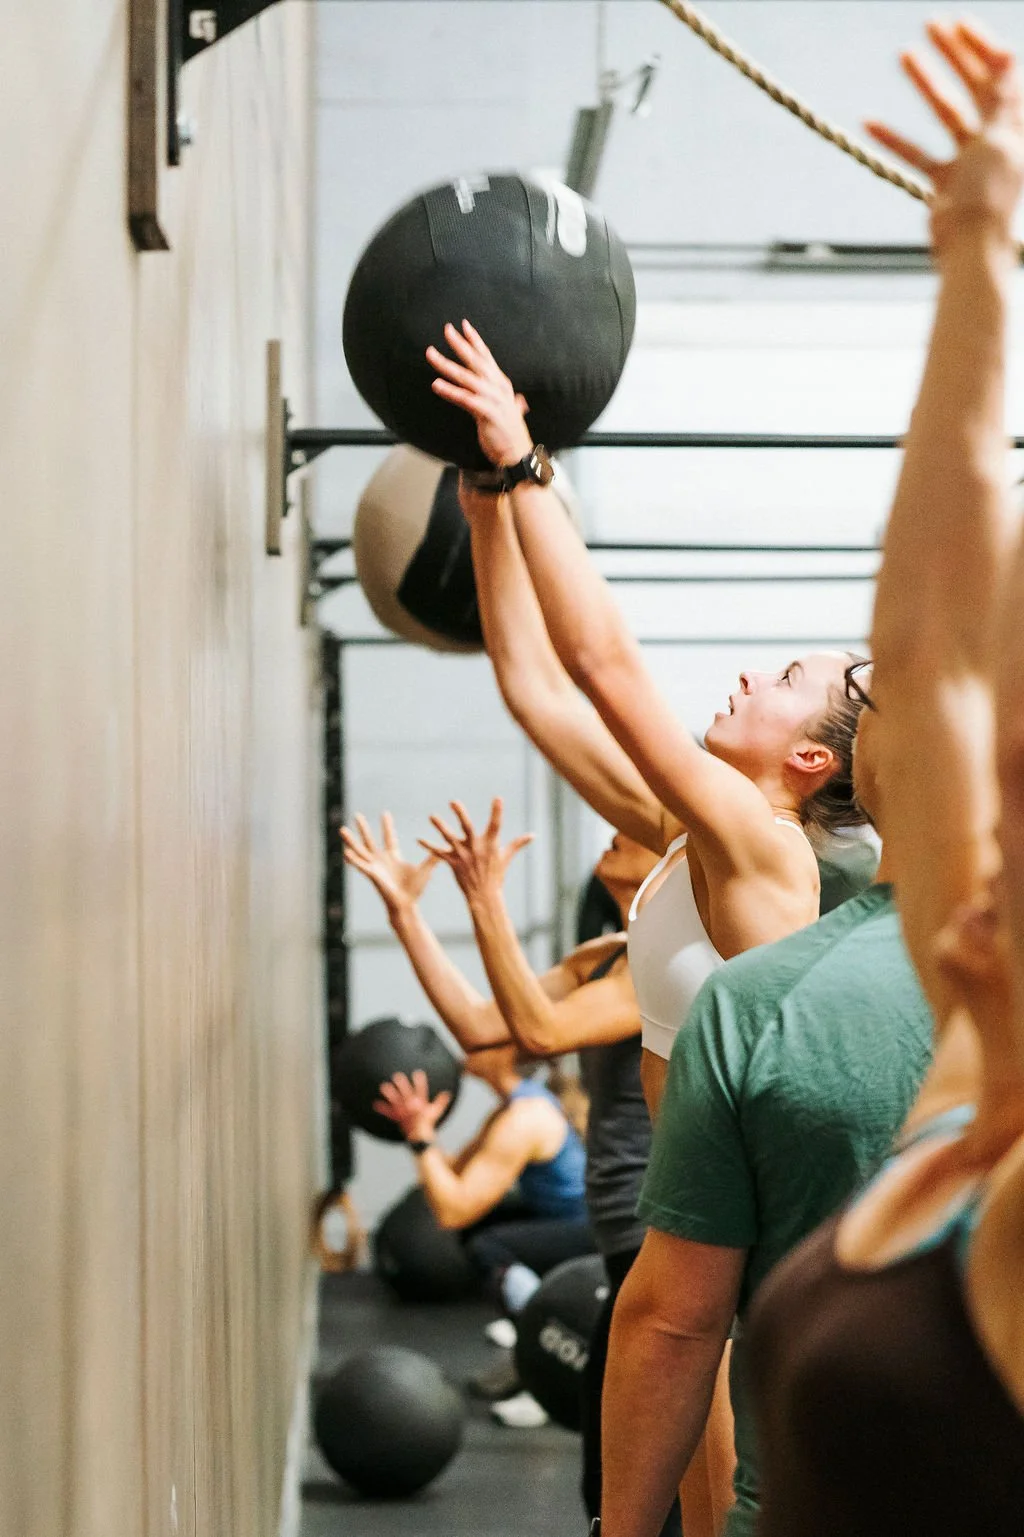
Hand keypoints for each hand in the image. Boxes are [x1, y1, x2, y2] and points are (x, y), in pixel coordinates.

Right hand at [341, 812, 438, 916]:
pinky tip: (345, 852)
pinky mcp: (372, 875)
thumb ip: (433, 858)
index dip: (387, 826)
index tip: (385, 813)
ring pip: (360, 850)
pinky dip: (354, 860)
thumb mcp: (426, 869)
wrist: (407, 905)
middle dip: (364, 828)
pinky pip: (361, 866)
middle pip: (370, 840)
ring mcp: (375, 867)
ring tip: (341, 829)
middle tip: (357, 814)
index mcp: (393, 857)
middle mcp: (381, 860)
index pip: (389, 838)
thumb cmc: (415, 890)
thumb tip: (446, 849)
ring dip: (351, 840)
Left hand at [372, 1069, 451, 1142]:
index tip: (418, 1072)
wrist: (420, 1136)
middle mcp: (412, 1107)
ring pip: (396, 1101)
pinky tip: (376, 1103)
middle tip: (397, 1076)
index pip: (421, 1090)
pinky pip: (389, 1113)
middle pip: (406, 1093)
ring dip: (389, 1094)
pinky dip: (383, 1108)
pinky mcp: (398, 1117)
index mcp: (421, 1104)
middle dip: (402, 1084)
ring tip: (383, 1086)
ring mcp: (404, 1112)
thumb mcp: (436, 1111)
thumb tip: (447, 1093)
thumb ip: (441, 1101)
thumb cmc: (428, 1123)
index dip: (420, 1081)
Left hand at [419, 797, 533, 904]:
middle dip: (460, 814)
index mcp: (490, 844)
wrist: (484, 896)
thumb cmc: (496, 875)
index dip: (497, 811)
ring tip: (432, 816)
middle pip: (467, 827)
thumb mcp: (506, 857)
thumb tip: (532, 835)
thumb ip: (517, 844)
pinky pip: (439, 853)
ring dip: (440, 827)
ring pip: (449, 838)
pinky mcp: (453, 863)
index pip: (495, 824)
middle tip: (453, 802)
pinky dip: (429, 846)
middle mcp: (475, 847)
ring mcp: (463, 855)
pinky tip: (419, 839)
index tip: (498, 798)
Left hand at [426, 320, 533, 467]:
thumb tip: (519, 400)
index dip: (475, 341)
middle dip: (460, 344)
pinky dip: (450, 391)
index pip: (486, 357)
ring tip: (431, 354)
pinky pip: (464, 399)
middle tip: (446, 330)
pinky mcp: (486, 414)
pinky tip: (436, 384)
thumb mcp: (511, 413)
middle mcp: (498, 388)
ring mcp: (493, 400)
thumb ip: (512, 402)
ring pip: (466, 377)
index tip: (463, 325)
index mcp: (501, 385)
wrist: (517, 454)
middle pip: (476, 361)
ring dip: (447, 365)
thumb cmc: (510, 434)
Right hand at [866, 19, 1023, 256]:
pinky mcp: (945, 183)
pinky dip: (895, 140)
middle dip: (954, 54)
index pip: (1004, 73)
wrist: (970, 250)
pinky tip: (869, 123)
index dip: (983, 46)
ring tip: (902, 54)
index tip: (957, 26)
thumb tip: (1009, 57)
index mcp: (1015, 125)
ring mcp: (969, 159)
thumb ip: (1002, 100)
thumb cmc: (989, 197)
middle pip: (975, 85)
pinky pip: (917, 154)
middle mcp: (995, 136)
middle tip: (930, 25)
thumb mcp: (998, 139)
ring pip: (946, 112)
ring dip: (924, 84)